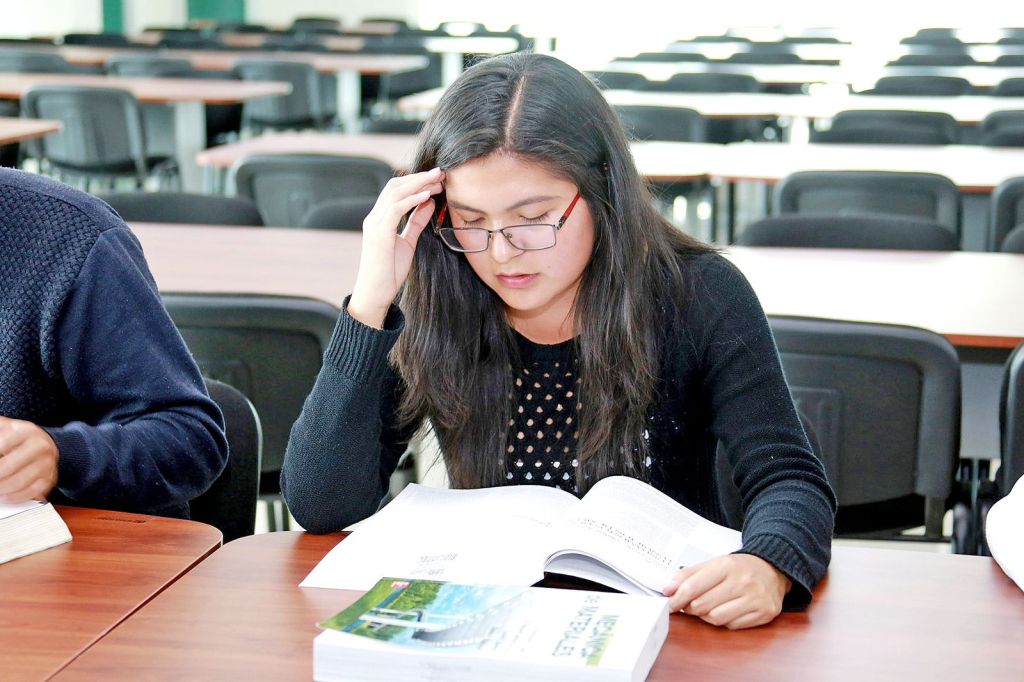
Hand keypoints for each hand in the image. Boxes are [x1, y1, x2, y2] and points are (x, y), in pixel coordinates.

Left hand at [0, 417, 59, 502]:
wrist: (43, 444)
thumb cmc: (17, 439)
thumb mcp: (4, 428)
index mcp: (26, 430)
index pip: (2, 445)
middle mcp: (41, 446)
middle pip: (8, 467)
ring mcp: (47, 463)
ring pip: (18, 482)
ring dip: (1, 488)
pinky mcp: (50, 478)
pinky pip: (30, 492)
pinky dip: (14, 497)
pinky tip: (3, 496)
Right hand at [348, 167, 445, 327]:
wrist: (375, 295)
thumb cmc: (389, 272)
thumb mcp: (408, 242)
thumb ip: (416, 222)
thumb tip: (429, 202)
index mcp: (380, 219)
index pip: (396, 190)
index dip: (416, 181)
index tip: (437, 178)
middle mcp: (374, 218)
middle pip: (395, 186)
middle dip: (419, 177)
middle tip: (441, 172)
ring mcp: (374, 224)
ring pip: (395, 193)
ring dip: (419, 184)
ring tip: (438, 180)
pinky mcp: (379, 234)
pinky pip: (395, 209)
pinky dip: (412, 200)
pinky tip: (427, 195)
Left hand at [662, 554, 790, 628]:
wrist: (772, 569)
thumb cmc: (738, 568)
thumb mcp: (713, 563)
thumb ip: (687, 575)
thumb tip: (667, 590)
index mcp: (726, 565)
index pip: (693, 587)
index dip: (677, 598)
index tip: (670, 604)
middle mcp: (742, 582)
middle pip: (702, 605)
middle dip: (691, 608)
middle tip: (689, 605)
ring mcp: (755, 599)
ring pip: (716, 618)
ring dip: (706, 616)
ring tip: (708, 607)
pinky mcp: (765, 613)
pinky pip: (733, 626)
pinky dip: (725, 621)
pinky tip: (727, 611)